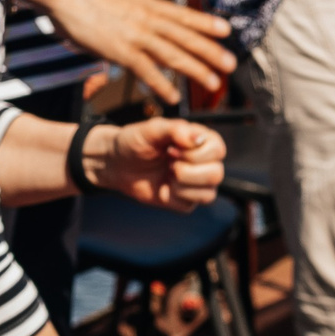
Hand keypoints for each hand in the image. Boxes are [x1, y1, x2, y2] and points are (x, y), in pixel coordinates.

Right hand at [42, 0, 235, 103]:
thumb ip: (130, 11)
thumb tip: (136, 17)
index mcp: (146, 5)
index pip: (183, 15)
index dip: (206, 22)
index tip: (226, 29)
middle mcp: (147, 19)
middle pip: (186, 36)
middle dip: (211, 51)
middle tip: (231, 63)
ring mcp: (136, 34)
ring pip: (174, 54)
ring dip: (196, 69)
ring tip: (214, 82)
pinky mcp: (120, 50)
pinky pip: (146, 70)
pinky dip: (162, 85)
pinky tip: (173, 98)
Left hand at [83, 118, 224, 209]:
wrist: (116, 162)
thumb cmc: (135, 141)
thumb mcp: (152, 129)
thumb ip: (175, 129)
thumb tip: (197, 138)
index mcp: (201, 140)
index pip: (218, 150)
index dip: (194, 153)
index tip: (171, 148)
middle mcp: (204, 162)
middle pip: (216, 174)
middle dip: (187, 170)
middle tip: (168, 162)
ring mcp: (195, 183)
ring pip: (208, 193)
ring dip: (182, 184)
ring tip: (167, 173)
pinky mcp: (184, 200)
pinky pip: (190, 205)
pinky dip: (173, 197)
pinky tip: (163, 186)